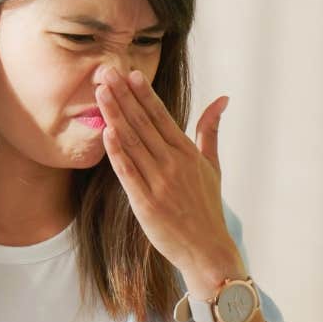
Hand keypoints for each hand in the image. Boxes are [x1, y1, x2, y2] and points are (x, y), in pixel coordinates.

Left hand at [93, 63, 240, 284]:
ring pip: (133, 142)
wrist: (207, 249)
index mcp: (187, 152)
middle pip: (143, 123)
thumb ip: (211, 130)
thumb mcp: (212, 165)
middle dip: (123, 96)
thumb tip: (222, 98)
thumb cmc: (207, 207)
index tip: (130, 73)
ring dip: (115, 115)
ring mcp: (160, 182)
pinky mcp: (146, 203)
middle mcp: (173, 163)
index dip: (144, 94)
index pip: (162, 116)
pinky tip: (107, 132)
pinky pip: (128, 172)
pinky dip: (117, 152)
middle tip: (106, 72)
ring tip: (100, 93)